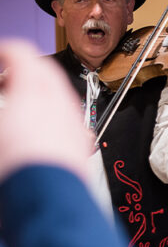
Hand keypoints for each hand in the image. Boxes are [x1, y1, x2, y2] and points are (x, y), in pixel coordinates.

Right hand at [0, 41, 91, 182]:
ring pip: (59, 93)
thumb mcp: (1, 124)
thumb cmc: (18, 164)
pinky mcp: (81, 139)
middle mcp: (59, 99)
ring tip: (19, 104)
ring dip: (38, 92)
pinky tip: (40, 127)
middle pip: (45, 71)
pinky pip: (68, 114)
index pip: (22, 53)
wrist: (48, 195)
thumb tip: (7, 109)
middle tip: (5, 79)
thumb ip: (5, 102)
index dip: (7, 50)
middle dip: (24, 70)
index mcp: (33, 89)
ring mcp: (73, 118)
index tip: (1, 54)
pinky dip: (52, 111)